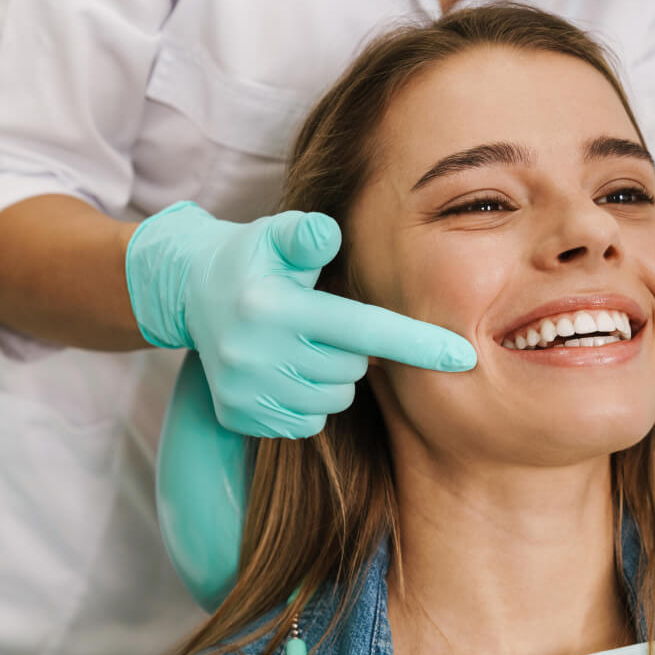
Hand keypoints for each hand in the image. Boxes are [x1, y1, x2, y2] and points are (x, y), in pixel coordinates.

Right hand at [125, 202, 475, 437]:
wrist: (190, 294)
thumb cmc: (254, 259)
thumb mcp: (275, 235)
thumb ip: (307, 234)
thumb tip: (329, 232)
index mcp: (272, 307)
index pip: (362, 330)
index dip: (417, 343)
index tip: (465, 357)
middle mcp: (255, 355)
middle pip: (352, 369)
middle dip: (353, 349)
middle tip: (324, 321)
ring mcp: (246, 392)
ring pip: (334, 400)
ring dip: (332, 376)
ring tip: (302, 344)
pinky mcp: (240, 417)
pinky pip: (307, 422)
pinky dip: (309, 400)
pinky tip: (286, 370)